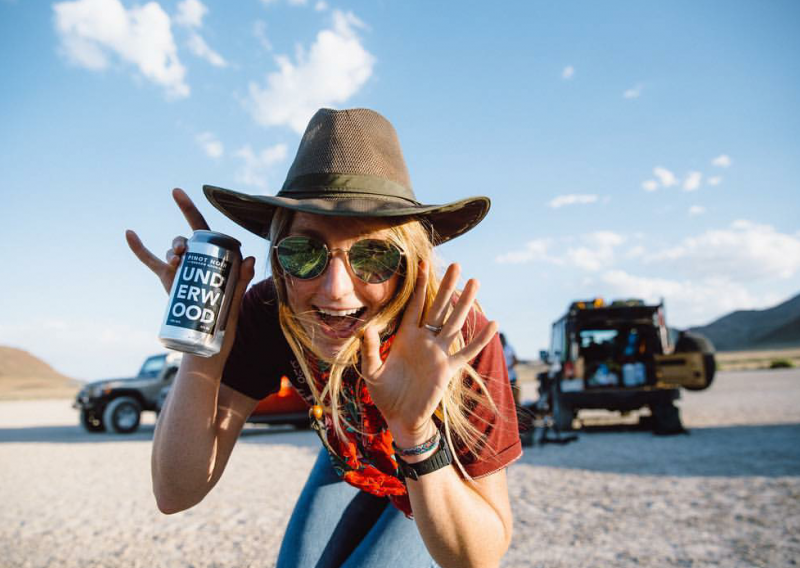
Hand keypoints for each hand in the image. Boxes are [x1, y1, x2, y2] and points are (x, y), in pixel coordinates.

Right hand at [125, 188, 255, 362]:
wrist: (205, 346)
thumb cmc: (225, 324)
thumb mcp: (236, 301)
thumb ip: (241, 280)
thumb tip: (249, 259)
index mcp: (215, 259)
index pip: (204, 229)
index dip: (188, 208)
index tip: (175, 192)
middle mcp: (197, 261)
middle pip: (185, 240)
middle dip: (181, 240)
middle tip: (182, 251)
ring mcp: (181, 271)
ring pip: (171, 251)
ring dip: (170, 250)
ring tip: (176, 261)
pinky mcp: (168, 282)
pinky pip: (150, 263)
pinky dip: (139, 249)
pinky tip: (129, 233)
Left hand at [360, 263, 497, 446]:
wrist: (400, 417)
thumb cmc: (384, 394)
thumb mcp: (371, 370)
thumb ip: (369, 349)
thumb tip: (367, 328)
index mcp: (405, 337)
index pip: (415, 305)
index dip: (420, 286)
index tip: (424, 263)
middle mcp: (424, 340)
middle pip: (438, 307)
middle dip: (447, 287)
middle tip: (457, 265)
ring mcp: (438, 353)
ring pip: (454, 323)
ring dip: (464, 304)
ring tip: (475, 282)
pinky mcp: (448, 369)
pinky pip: (467, 352)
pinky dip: (479, 339)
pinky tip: (493, 324)